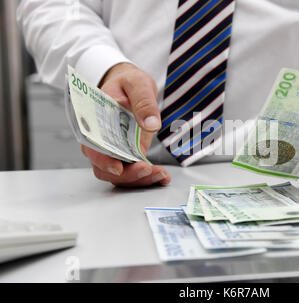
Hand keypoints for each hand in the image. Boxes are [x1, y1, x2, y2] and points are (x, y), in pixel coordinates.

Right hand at [81, 63, 170, 186]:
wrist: (131, 87)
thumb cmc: (128, 83)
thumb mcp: (137, 84)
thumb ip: (143, 101)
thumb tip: (150, 123)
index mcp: (94, 121)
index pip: (92, 146)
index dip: (103, 160)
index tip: (118, 168)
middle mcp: (100, 140)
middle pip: (104, 168)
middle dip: (127, 175)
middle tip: (149, 170)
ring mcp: (113, 150)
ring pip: (119, 175)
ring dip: (139, 179)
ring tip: (161, 175)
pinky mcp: (128, 154)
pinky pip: (132, 172)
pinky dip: (147, 177)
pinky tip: (162, 177)